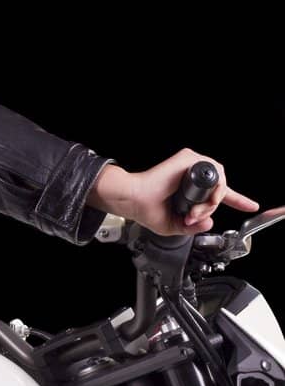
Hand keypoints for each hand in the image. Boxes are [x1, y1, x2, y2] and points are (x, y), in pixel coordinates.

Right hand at [90, 150, 259, 237]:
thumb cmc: (147, 210)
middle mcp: (192, 176)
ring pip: (220, 182)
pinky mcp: (188, 158)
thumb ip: (195, 226)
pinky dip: (212, 191)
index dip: (237, 200)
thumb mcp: (175, 226)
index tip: (250, 206)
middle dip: (211, 208)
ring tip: (195, 211)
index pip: (218, 193)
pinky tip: (198, 201)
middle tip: (195, 217)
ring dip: (212, 202)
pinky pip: (214, 174)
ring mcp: (191, 166)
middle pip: (219, 190)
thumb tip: (209, 222)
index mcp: (190, 190)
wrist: (134, 200)